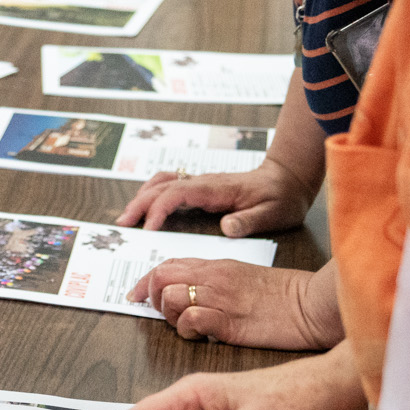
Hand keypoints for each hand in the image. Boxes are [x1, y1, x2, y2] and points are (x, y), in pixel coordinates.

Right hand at [117, 158, 313, 234]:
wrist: (287, 179)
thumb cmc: (280, 197)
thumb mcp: (272, 213)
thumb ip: (248, 221)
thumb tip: (226, 228)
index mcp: (214, 188)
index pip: (176, 193)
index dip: (158, 210)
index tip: (148, 229)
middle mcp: (202, 182)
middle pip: (160, 187)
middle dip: (139, 204)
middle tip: (122, 224)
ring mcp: (200, 183)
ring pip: (161, 182)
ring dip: (142, 197)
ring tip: (128, 216)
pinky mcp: (201, 188)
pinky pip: (169, 186)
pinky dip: (152, 194)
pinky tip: (147, 207)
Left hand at [128, 259, 342, 350]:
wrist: (315, 305)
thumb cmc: (285, 296)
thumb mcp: (244, 278)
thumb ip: (215, 280)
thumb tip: (188, 290)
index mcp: (216, 265)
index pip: (166, 264)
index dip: (146, 281)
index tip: (136, 295)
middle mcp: (213, 278)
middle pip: (160, 277)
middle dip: (151, 296)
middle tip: (162, 314)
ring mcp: (220, 298)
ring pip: (169, 297)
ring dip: (169, 315)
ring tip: (187, 326)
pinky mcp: (229, 322)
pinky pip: (190, 319)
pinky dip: (187, 329)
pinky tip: (200, 335)